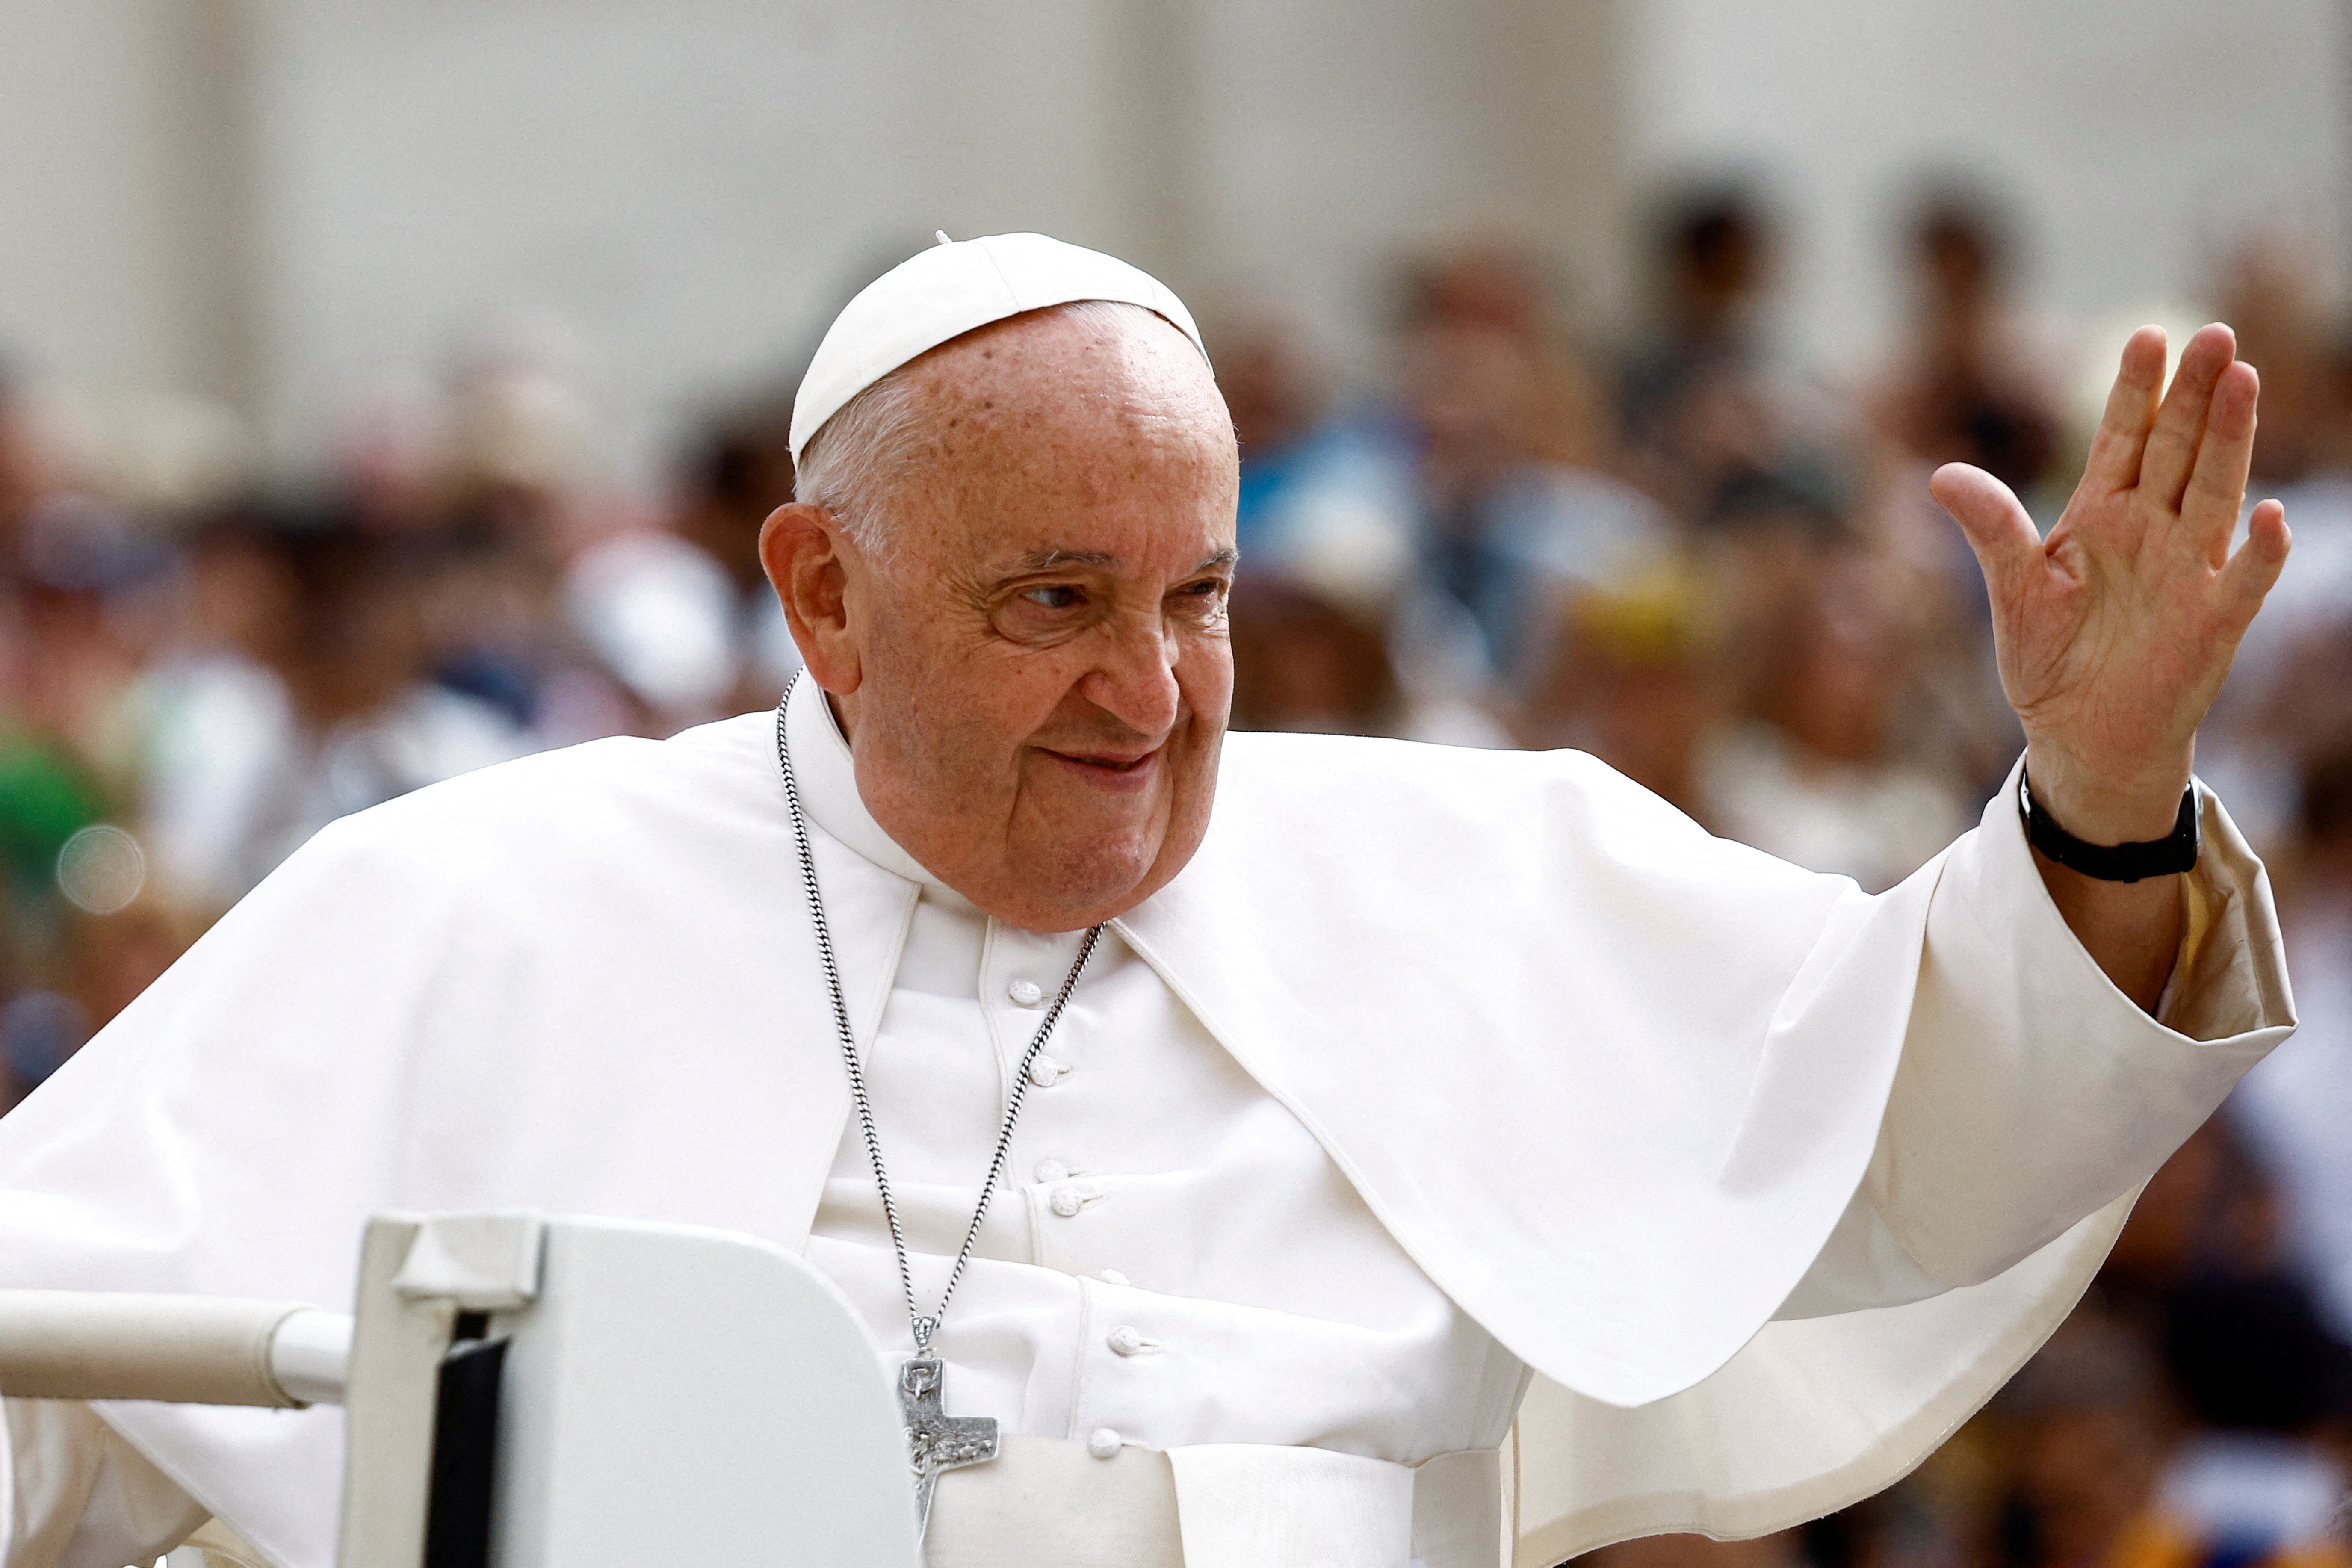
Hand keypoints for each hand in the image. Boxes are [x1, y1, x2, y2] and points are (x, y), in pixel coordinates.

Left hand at [1931, 323, 2290, 843]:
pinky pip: (2244, 579)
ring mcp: (2188, 570)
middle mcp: (2152, 530)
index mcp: (2101, 514)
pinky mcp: (2213, 620)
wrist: (2080, 732)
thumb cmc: (2051, 656)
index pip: (2123, 438)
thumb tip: (1941, 474)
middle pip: (2177, 448)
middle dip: (2194, 393)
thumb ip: (1991, 530)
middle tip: (2214, 334)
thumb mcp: (2011, 590)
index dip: (2136, 390)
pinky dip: (2260, 551)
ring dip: (2231, 440)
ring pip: (2215, 491)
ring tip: (2243, 380)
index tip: (2148, 337)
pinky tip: (2271, 516)